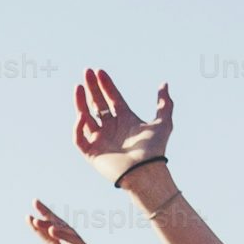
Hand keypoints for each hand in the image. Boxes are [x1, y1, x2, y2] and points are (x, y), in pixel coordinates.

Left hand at [29, 203, 129, 243]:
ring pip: (67, 234)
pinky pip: (77, 243)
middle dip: (47, 217)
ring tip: (38, 219)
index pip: (51, 241)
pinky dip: (65, 235)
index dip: (39, 230)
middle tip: (34, 203)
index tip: (28, 218)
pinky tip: (52, 230)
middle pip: (59, 231)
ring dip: (52, 225)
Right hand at [72, 68, 172, 187]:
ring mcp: (100, 140)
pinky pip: (79, 138)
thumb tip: (164, 84)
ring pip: (85, 117)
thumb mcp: (163, 122)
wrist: (145, 172)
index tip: (99, 71)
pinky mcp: (92, 153)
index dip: (106, 84)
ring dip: (80, 102)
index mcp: (125, 119)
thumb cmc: (154, 149)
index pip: (112, 98)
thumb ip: (165, 103)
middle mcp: (111, 128)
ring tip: (78, 86)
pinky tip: (82, 115)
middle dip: (92, 88)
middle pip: (97, 103)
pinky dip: (78, 127)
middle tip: (86, 72)